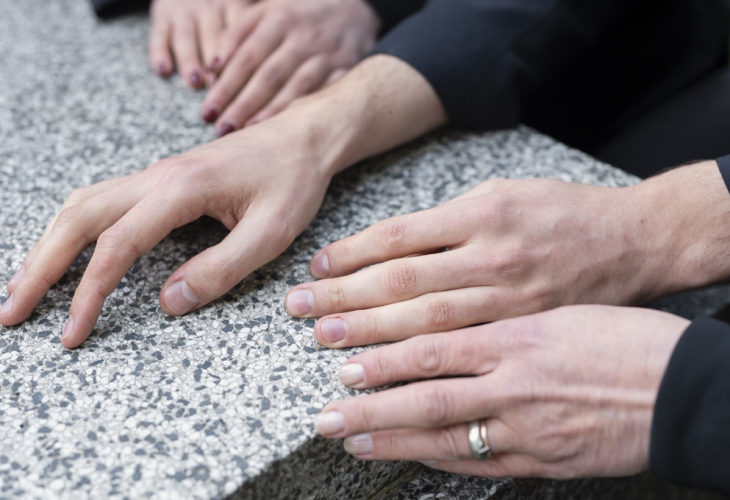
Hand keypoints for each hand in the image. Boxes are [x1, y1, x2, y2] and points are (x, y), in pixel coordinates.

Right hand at [0, 112, 333, 347]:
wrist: (303, 139)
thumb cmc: (293, 182)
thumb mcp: (271, 233)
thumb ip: (221, 269)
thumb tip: (167, 304)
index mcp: (180, 189)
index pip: (118, 246)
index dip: (89, 294)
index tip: (71, 333)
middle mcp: (156, 177)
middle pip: (77, 218)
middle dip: (40, 267)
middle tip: (11, 312)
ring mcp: (155, 175)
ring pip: (82, 205)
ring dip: (48, 245)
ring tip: (24, 286)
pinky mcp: (162, 181)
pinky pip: (102, 201)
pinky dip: (73, 230)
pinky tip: (67, 251)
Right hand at [149, 0, 252, 87]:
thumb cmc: (223, 6)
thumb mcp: (239, 8)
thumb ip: (252, 30)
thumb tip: (269, 67)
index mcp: (232, 6)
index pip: (238, 32)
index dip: (239, 55)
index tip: (243, 79)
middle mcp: (208, 8)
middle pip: (213, 36)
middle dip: (215, 62)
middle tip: (219, 87)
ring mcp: (184, 12)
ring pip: (186, 36)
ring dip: (190, 60)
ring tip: (194, 82)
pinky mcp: (162, 15)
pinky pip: (159, 34)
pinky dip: (159, 52)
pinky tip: (163, 70)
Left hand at [201, 0, 380, 133]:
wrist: (352, 10)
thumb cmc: (298, 15)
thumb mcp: (267, 10)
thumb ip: (238, 33)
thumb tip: (211, 67)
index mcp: (279, 20)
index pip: (246, 57)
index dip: (225, 85)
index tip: (207, 110)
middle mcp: (302, 37)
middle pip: (268, 76)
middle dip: (243, 104)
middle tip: (221, 128)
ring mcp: (325, 55)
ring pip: (296, 88)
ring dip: (271, 112)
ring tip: (249, 133)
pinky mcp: (344, 70)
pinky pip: (322, 95)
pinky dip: (305, 112)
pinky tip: (288, 129)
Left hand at [285, 163, 729, 347]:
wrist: (635, 242)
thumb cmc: (564, 213)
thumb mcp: (504, 194)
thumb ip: (448, 223)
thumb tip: (388, 247)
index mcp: (481, 215)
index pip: (398, 240)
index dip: (350, 257)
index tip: (316, 271)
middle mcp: (491, 259)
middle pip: (401, 287)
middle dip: (344, 303)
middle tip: (300, 316)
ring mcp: (511, 305)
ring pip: (427, 331)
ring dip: (372, 345)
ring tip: (329, 356)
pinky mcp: (527, 339)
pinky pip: (468, 359)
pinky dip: (425, 371)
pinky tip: (390, 385)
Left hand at [315, 305, 688, 477]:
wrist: (680, 383)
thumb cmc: (621, 333)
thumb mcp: (556, 308)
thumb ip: (500, 316)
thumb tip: (450, 318)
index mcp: (516, 332)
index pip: (432, 343)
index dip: (383, 356)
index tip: (343, 358)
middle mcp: (514, 379)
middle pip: (426, 393)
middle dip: (369, 403)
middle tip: (326, 412)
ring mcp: (527, 424)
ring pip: (445, 434)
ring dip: (392, 438)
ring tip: (351, 439)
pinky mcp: (543, 459)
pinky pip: (480, 462)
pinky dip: (439, 460)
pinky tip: (410, 457)